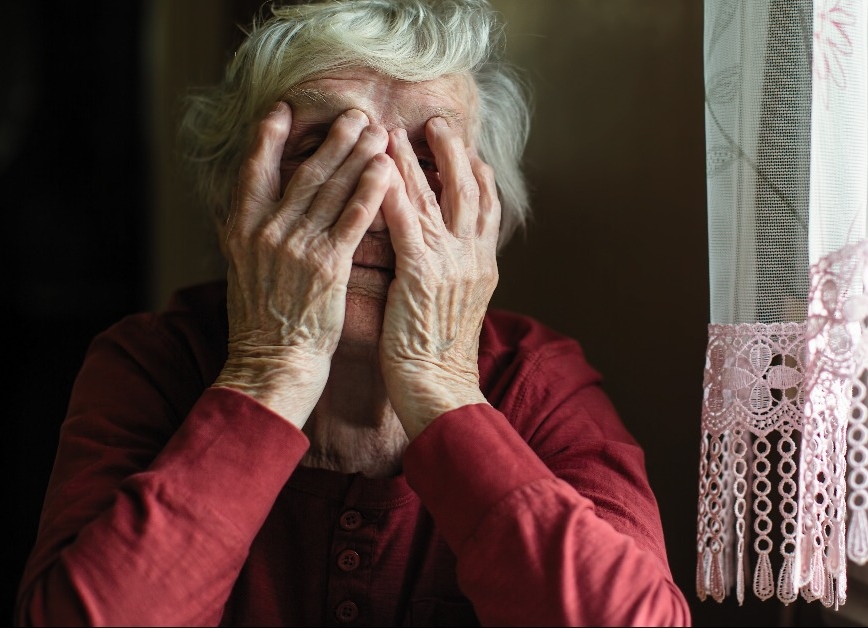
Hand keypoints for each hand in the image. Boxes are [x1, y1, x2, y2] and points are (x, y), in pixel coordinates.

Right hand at [214, 104, 392, 427]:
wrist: (271, 367)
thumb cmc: (264, 326)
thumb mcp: (243, 274)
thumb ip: (251, 239)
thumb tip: (251, 212)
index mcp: (242, 231)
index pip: (254, 173)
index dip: (268, 139)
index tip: (283, 111)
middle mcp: (265, 232)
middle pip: (303, 173)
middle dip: (332, 140)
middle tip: (355, 113)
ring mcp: (295, 247)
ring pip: (331, 190)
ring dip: (357, 156)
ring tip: (379, 131)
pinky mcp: (326, 266)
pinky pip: (353, 220)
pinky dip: (370, 192)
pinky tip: (387, 171)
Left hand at [378, 117, 499, 437]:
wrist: (440, 390)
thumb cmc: (440, 358)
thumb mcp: (458, 308)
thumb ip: (455, 275)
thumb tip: (446, 257)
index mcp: (483, 266)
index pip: (488, 208)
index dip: (478, 174)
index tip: (469, 150)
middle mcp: (473, 258)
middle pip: (469, 190)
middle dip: (454, 152)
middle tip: (437, 121)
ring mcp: (450, 264)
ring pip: (437, 198)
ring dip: (417, 159)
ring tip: (398, 130)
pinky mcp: (421, 274)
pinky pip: (406, 222)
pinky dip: (394, 192)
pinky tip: (378, 170)